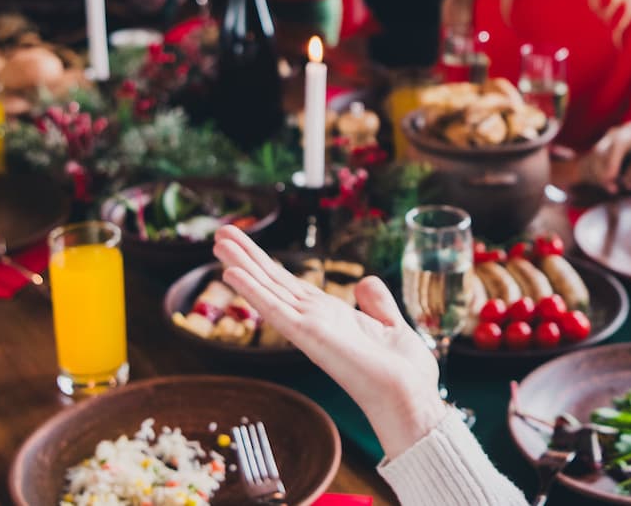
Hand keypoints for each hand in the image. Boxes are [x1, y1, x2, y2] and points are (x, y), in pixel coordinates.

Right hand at [214, 225, 448, 456]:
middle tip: (221, 232)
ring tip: (219, 240)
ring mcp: (310, 329)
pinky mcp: (310, 336)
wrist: (411, 398)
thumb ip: (377, 304)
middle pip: (274, 282)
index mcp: (332, 317)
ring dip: (242, 266)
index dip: (268, 265)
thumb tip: (364, 281)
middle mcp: (315, 321)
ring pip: (269, 291)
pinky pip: (276, 310)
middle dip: (247, 258)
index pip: (292, 285)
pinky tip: (231, 273)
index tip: (246, 245)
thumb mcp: (392, 327)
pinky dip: (253, 291)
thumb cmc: (405, 374)